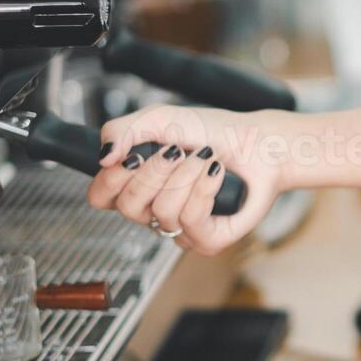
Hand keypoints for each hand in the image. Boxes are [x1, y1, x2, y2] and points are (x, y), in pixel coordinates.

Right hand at [87, 105, 287, 255]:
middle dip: (154, 171)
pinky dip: (204, 188)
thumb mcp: (161, 119)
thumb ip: (122, 130)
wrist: (260, 142)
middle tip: (177, 150)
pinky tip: (217, 173)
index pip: (100, 197)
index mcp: (139, 187)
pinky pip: (190, 221)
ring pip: (162, 212)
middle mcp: (156, 213)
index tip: (134, 155)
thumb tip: (103, 157)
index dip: (111, 178)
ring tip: (206, 158)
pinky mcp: (208, 241)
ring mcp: (181, 231)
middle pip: (128, 206)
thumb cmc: (213, 133)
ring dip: (187, 174)